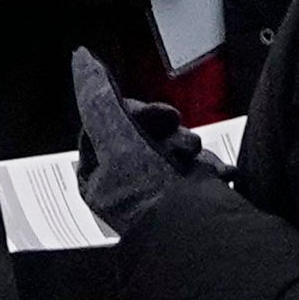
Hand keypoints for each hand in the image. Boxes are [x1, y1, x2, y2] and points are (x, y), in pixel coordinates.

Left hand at [63, 56, 226, 221]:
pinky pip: (197, 171)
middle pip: (142, 134)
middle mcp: (124, 187)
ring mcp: (157, 196)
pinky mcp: (187, 202)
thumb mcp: (117, 137)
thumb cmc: (150, 196)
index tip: (155, 112)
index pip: (106, 124)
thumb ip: (99, 98)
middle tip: (180, 133)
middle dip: (167, 129)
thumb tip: (80, 59)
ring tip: (199, 160)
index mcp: (97, 177)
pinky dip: (208, 167)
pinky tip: (218, 173)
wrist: (198, 240)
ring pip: (172, 149)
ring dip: (189, 147)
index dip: (131, 111)